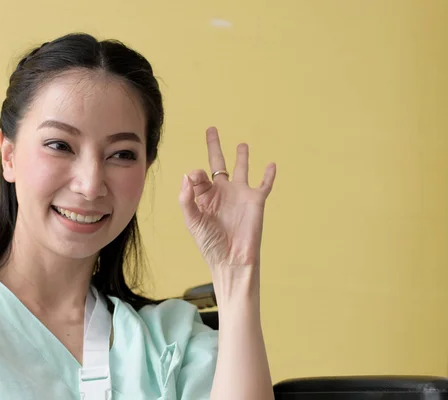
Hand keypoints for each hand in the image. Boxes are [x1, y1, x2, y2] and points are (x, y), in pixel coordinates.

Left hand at [179, 127, 275, 273]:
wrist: (232, 260)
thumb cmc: (210, 244)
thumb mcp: (193, 221)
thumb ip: (187, 199)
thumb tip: (187, 175)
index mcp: (205, 196)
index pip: (199, 176)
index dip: (196, 174)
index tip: (196, 177)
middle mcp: (222, 192)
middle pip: (218, 163)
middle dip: (214, 146)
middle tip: (212, 128)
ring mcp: (239, 195)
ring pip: (241, 169)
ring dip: (242, 156)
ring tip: (242, 144)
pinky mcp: (256, 201)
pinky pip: (264, 184)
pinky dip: (269, 175)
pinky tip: (271, 164)